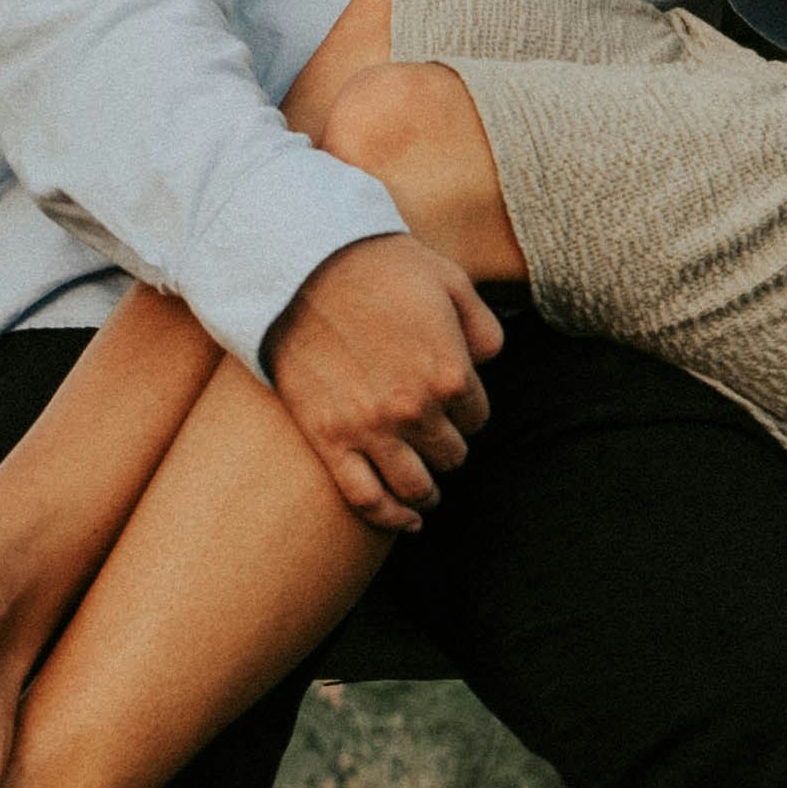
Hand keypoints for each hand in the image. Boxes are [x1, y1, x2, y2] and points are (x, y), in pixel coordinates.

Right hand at [265, 231, 505, 531]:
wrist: (300, 268)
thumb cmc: (378, 266)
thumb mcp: (450, 279)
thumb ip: (483, 327)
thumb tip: (487, 363)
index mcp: (450, 373)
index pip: (478, 415)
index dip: (467, 407)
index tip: (451, 399)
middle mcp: (415, 410)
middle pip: (451, 453)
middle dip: (448, 444)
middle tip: (435, 435)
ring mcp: (370, 430)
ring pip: (415, 486)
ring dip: (427, 489)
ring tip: (427, 488)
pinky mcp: (329, 440)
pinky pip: (366, 498)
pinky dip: (390, 517)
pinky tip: (406, 521)